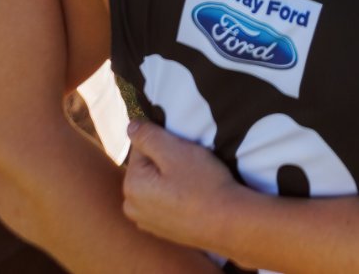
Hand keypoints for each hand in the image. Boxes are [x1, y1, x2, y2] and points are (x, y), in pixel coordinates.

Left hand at [122, 120, 240, 248]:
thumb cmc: (203, 184)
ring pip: (154, 186)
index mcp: (131, 185)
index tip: (184, 151)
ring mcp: (146, 221)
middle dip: (165, 163)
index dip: (165, 144)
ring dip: (169, 180)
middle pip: (146, 168)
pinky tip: (192, 199)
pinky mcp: (161, 230)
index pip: (141, 148)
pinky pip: (162, 203)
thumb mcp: (176, 152)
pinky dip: (174, 197)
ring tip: (193, 184)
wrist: (227, 222)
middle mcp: (132, 206)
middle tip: (191, 167)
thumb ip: (149, 136)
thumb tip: (131, 126)